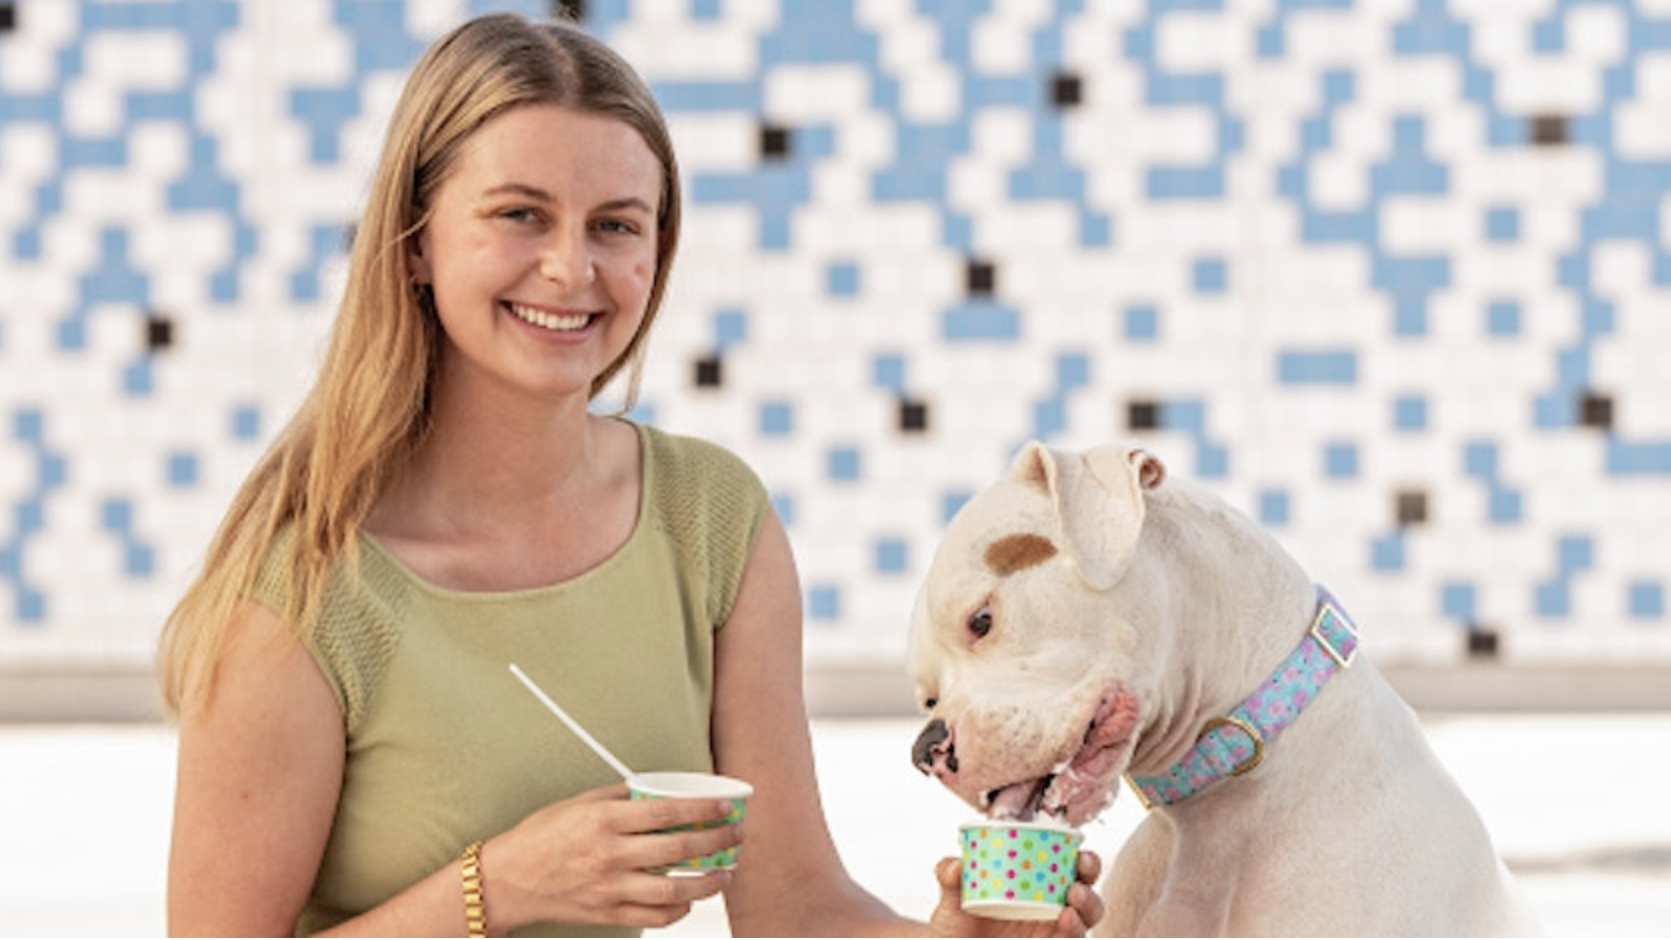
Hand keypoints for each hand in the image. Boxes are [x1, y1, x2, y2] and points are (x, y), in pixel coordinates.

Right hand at [483, 782, 742, 930]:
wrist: (508, 880)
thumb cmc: (541, 836)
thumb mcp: (579, 804)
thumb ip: (620, 798)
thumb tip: (659, 791)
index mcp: (605, 821)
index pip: (667, 811)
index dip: (703, 808)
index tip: (725, 805)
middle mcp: (610, 855)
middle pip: (679, 848)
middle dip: (717, 841)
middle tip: (736, 835)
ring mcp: (610, 888)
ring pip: (675, 889)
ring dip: (708, 882)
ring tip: (725, 873)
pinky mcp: (608, 913)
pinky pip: (656, 916)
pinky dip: (679, 909)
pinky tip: (689, 898)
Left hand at [928, 849, 1104, 937]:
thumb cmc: (957, 924)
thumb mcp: (951, 899)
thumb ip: (949, 878)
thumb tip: (955, 864)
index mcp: (1036, 884)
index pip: (1069, 865)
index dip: (1083, 857)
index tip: (1079, 849)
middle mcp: (1051, 908)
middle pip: (1087, 892)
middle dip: (1091, 877)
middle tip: (1080, 872)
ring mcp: (1052, 933)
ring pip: (1086, 920)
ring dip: (1087, 907)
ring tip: (1071, 902)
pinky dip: (1073, 932)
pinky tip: (1065, 921)